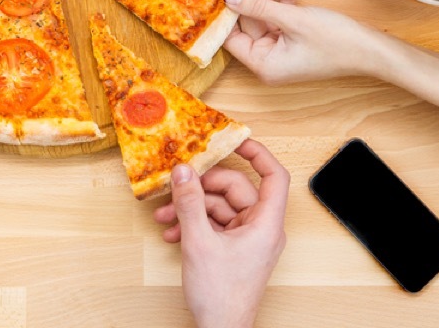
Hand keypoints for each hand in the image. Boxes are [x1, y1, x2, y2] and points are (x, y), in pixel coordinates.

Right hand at [153, 140, 289, 327]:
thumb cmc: (222, 297)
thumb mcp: (199, 242)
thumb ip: (190, 203)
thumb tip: (183, 171)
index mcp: (266, 224)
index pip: (274, 176)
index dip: (257, 154)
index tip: (234, 141)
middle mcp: (261, 229)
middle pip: (235, 189)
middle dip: (201, 188)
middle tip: (176, 187)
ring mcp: (247, 240)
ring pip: (219, 208)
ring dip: (190, 209)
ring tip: (164, 217)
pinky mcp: (233, 250)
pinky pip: (215, 225)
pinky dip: (194, 225)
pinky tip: (172, 234)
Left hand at [223, 0, 384, 83]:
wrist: (373, 50)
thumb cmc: (336, 41)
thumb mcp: (292, 19)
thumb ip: (257, 6)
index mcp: (263, 65)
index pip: (231, 38)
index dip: (225, 14)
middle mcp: (269, 62)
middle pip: (249, 24)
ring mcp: (283, 52)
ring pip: (266, 17)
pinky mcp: (296, 41)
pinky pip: (282, 19)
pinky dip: (284, 1)